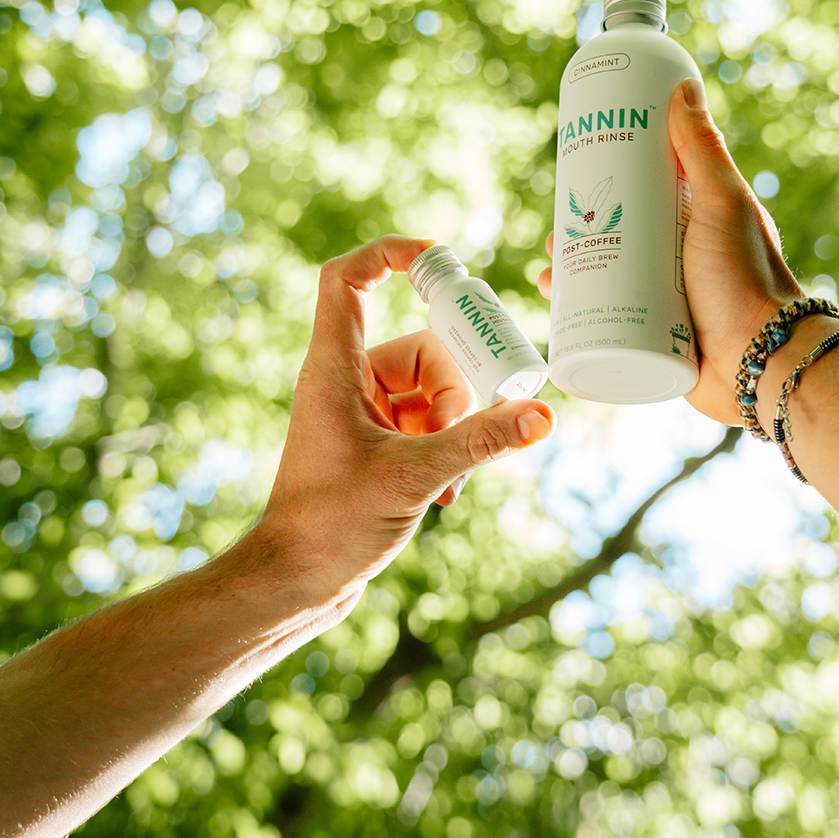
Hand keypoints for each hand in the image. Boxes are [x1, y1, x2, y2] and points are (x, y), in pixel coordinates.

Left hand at [260, 235, 554, 613]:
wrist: (297, 583)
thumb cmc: (332, 525)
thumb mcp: (416, 477)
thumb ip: (480, 440)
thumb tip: (542, 414)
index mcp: (335, 369)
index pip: (348, 281)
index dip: (389, 254)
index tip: (438, 261)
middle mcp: (345, 382)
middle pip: (421, 348)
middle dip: (457, 391)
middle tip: (466, 430)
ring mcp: (361, 414)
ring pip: (431, 392)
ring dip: (454, 429)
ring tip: (450, 479)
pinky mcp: (374, 446)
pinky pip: (426, 425)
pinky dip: (444, 451)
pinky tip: (445, 494)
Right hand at [537, 82, 801, 424]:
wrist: (761, 363)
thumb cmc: (748, 279)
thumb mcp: (721, 204)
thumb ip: (702, 150)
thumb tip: (682, 88)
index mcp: (701, 217)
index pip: (652, 182)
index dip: (616, 168)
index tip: (584, 158)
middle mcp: (684, 254)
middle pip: (623, 227)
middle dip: (584, 220)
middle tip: (559, 215)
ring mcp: (668, 296)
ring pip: (609, 272)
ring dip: (574, 264)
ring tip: (551, 261)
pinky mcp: (654, 336)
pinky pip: (608, 317)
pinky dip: (578, 308)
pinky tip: (555, 300)